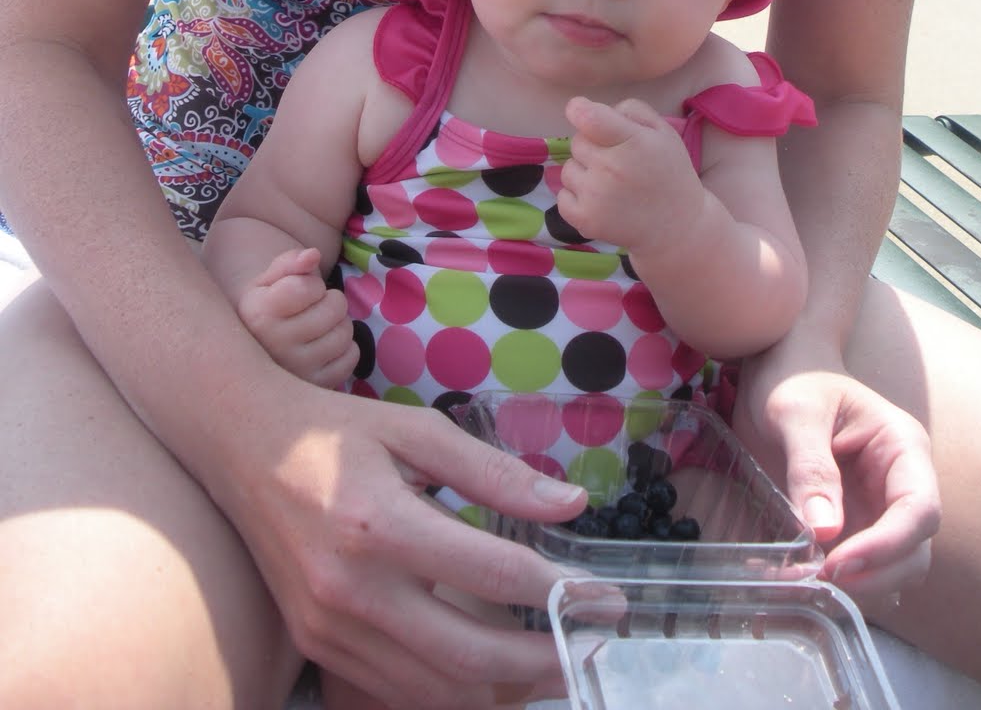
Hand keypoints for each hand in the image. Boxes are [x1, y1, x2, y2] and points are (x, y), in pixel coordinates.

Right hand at [226, 380, 587, 707]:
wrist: (240, 447)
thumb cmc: (336, 429)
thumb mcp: (419, 431)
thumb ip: (495, 473)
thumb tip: (572, 505)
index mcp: (379, 524)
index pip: (491, 574)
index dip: (560, 592)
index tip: (607, 598)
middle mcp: (350, 590)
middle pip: (467, 657)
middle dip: (543, 663)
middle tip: (594, 647)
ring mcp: (328, 628)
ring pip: (433, 691)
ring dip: (503, 688)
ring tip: (554, 666)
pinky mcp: (316, 647)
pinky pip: (397, 691)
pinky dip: (452, 691)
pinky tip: (491, 669)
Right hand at [236, 246, 357, 388]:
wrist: (254, 352)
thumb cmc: (267, 305)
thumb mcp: (270, 279)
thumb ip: (291, 261)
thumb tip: (313, 256)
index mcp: (259, 314)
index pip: (307, 288)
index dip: (312, 285)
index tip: (300, 293)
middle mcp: (275, 346)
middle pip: (334, 309)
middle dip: (330, 302)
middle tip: (313, 310)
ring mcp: (297, 371)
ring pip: (345, 334)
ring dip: (338, 324)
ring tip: (318, 328)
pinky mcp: (316, 386)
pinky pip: (351, 358)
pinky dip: (345, 348)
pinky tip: (324, 347)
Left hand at [559, 96, 698, 249]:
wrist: (676, 226)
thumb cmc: (668, 172)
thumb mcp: (663, 132)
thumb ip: (632, 110)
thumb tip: (595, 108)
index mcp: (632, 142)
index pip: (588, 118)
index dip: (578, 109)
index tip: (578, 109)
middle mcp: (610, 168)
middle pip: (577, 142)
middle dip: (592, 145)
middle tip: (616, 160)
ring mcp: (596, 196)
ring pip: (568, 168)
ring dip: (584, 171)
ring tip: (610, 183)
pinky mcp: (585, 220)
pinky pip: (562, 196)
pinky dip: (576, 196)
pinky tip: (600, 200)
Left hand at [733, 342, 940, 600]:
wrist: (779, 368)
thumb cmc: (792, 377)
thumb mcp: (795, 412)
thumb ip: (810, 466)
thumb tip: (825, 529)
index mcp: (902, 448)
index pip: (919, 510)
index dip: (887, 546)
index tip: (837, 563)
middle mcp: (900, 483)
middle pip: (914, 551)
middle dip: (873, 575)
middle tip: (816, 579)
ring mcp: (879, 507)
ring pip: (891, 569)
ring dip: (854, 585)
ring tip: (798, 580)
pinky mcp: (853, 523)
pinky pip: (856, 565)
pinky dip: (831, 580)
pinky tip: (791, 575)